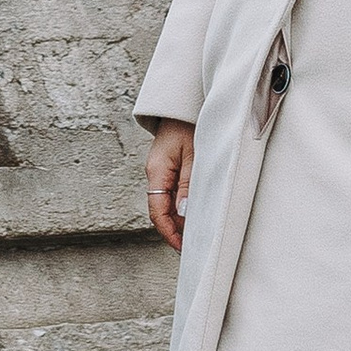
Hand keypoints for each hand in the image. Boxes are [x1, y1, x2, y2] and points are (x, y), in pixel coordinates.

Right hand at [145, 121, 195, 252]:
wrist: (184, 104)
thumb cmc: (190, 125)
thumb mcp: (194, 155)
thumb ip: (189, 184)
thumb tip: (183, 214)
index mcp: (157, 171)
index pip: (157, 211)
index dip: (168, 232)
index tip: (182, 247)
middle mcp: (155, 173)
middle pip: (160, 210)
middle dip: (174, 230)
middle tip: (192, 246)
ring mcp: (161, 171)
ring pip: (166, 203)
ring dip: (178, 219)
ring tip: (195, 234)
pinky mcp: (169, 168)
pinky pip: (172, 192)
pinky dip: (181, 206)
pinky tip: (193, 213)